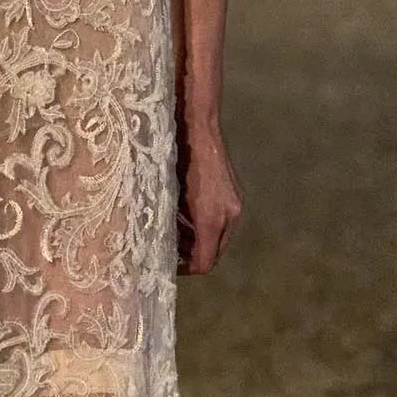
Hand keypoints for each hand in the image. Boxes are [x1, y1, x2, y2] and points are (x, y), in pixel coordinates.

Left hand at [177, 112, 241, 275]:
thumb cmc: (175, 160)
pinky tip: (183, 212)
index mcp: (212, 219)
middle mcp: (230, 215)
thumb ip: (170, 225)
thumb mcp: (167, 196)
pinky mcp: (234, 195)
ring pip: (217, 238)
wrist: (197, 127)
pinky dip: (203, 225)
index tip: (166, 265)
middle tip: (166, 249)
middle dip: (190, 255)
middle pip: (212, 253)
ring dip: (196, 239)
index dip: (185, 270)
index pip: (204, 263)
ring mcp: (234, 204)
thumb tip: (162, 246)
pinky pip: (220, 222)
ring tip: (172, 229)